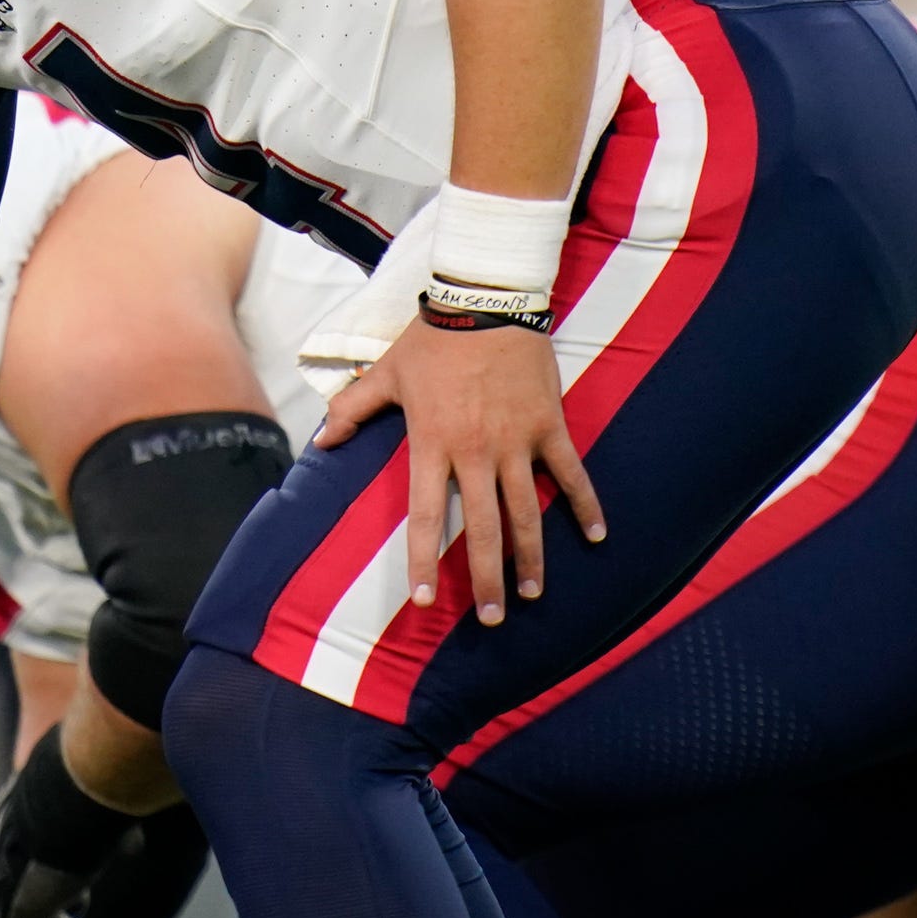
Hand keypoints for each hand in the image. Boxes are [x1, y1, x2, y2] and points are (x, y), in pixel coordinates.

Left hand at [316, 318, 604, 617]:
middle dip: (486, 578)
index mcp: (432, 444)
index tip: (426, 601)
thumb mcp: (385, 374)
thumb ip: (353, 409)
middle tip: (494, 617)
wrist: (484, 300)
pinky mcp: (548, 426)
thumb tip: (321, 440)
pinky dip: (585, 504)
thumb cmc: (432, 340)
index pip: (424, 516)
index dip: (423, 561)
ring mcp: (516, 441)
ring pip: (527, 511)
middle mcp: (475, 451)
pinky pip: (571, 473)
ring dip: (532, 556)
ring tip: (534, 592)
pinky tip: (595, 536)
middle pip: (482, 528)